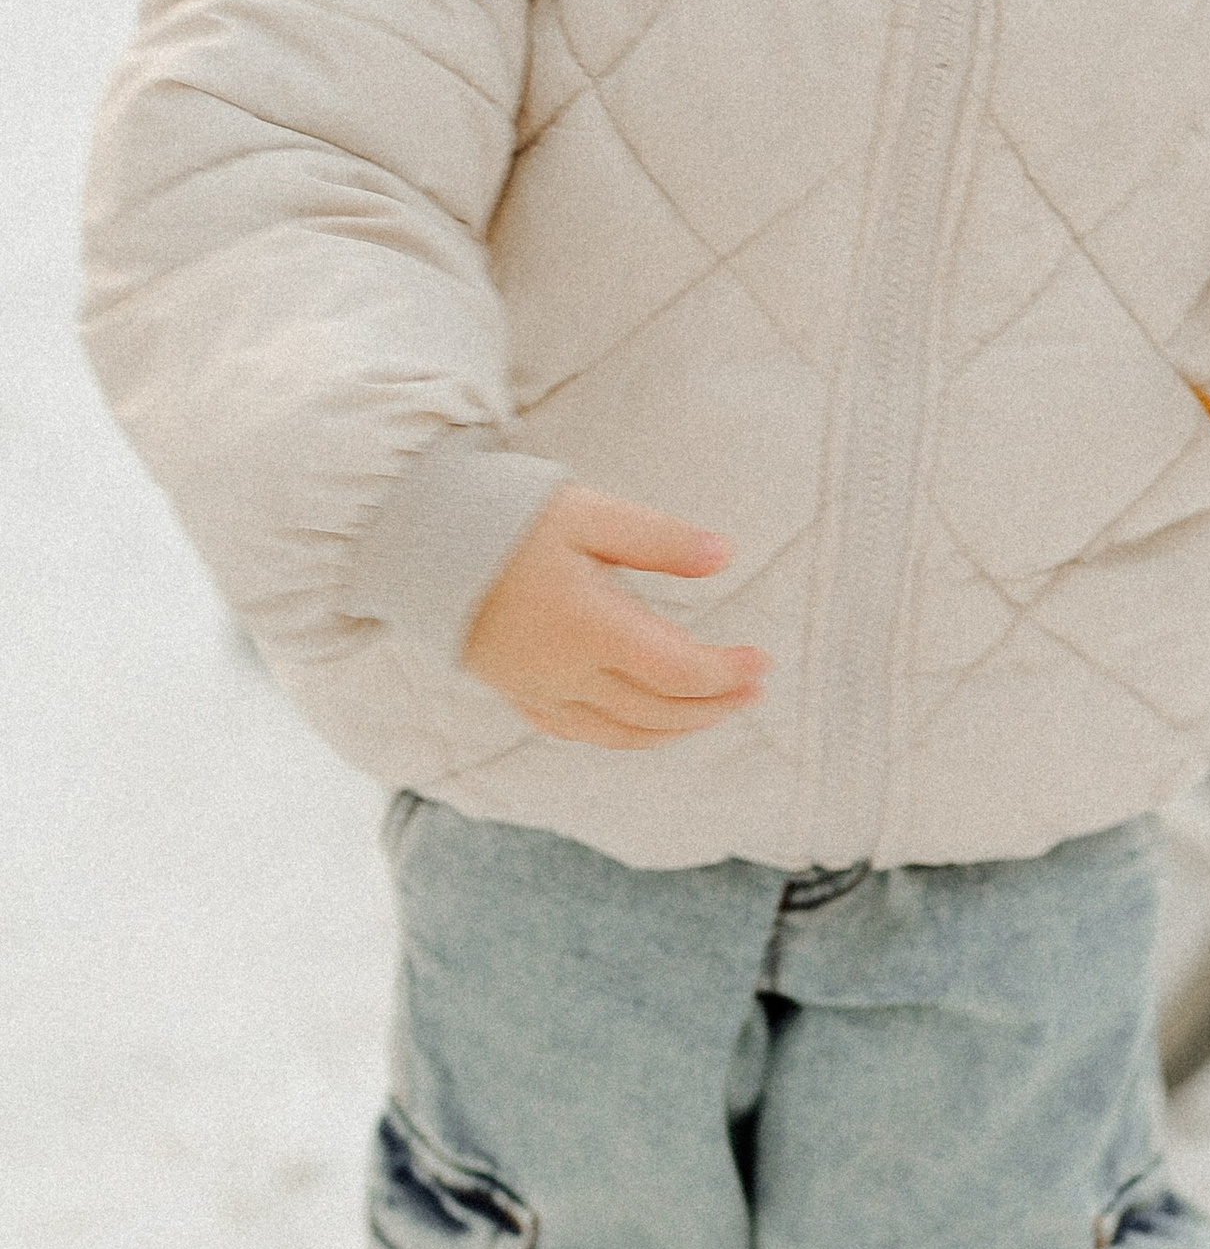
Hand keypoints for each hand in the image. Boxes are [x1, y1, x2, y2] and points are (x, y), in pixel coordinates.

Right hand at [463, 488, 766, 747]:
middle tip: (753, 692)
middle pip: (657, 711)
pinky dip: (622, 736)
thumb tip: (724, 555)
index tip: (760, 662)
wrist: (410, 539)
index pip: (679, 672)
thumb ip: (659, 539)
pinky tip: (639, 725)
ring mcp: (537, 688)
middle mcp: (566, 672)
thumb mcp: (587, 513)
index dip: (726, 674)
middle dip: (713, 706)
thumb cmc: (500, 516)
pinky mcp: (513, 690)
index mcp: (592, 629)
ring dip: (674, 728)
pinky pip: (577, 732)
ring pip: (620, 732)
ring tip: (712, 713)